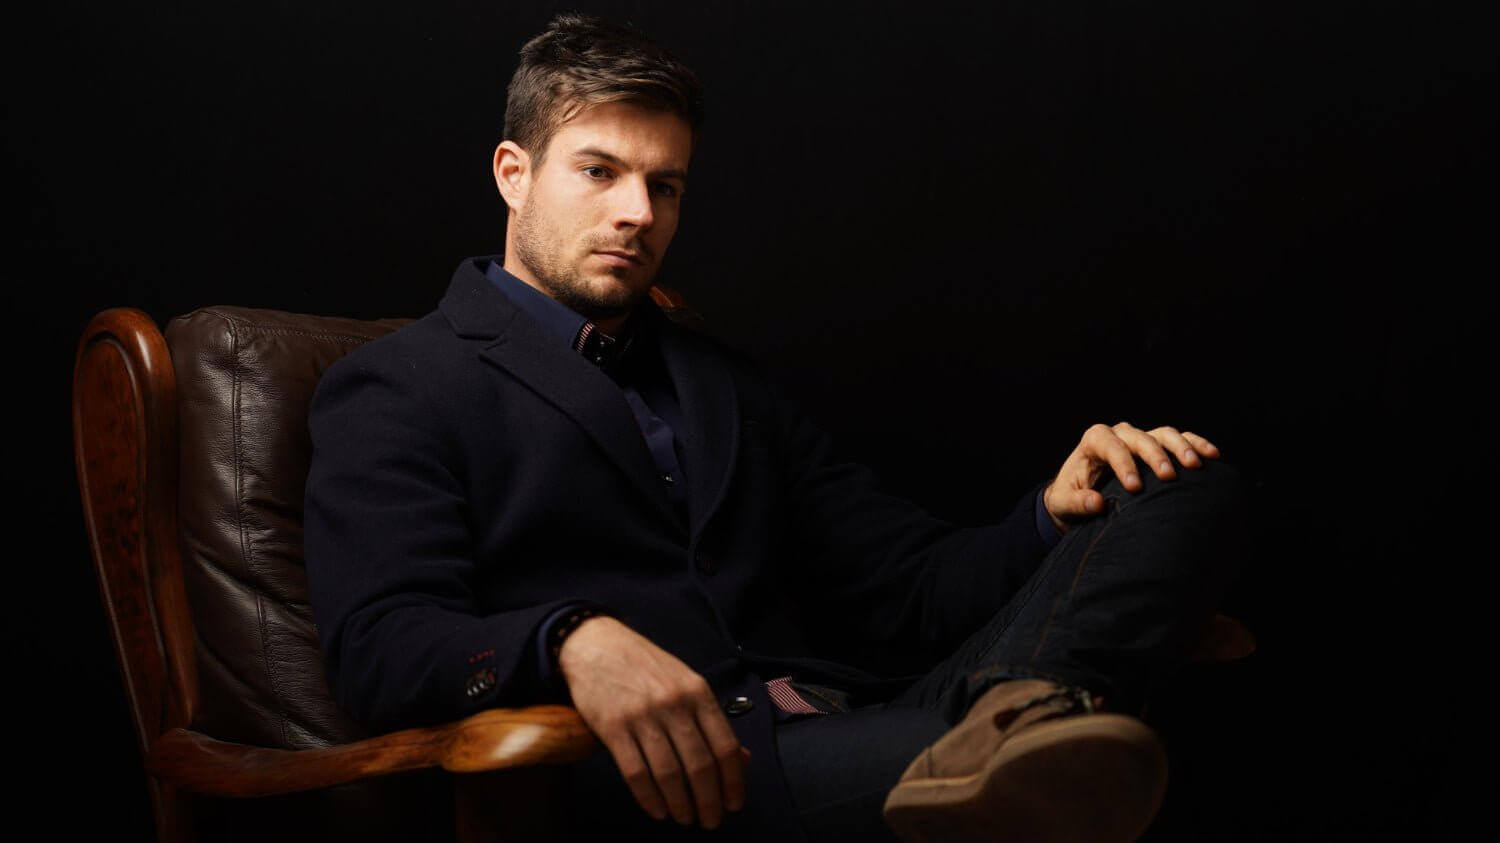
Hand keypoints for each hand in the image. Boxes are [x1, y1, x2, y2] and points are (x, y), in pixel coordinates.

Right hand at [557, 615, 749, 829]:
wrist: (595, 644)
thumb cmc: (645, 666)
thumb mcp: (686, 682)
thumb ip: (712, 721)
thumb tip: (741, 759)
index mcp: (698, 692)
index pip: (725, 746)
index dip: (733, 781)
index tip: (733, 804)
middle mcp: (674, 704)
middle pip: (700, 765)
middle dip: (708, 801)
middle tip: (710, 821)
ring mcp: (642, 716)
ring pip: (669, 774)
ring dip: (680, 804)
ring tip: (684, 818)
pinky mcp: (612, 728)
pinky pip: (635, 772)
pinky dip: (649, 798)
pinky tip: (657, 809)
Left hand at [1043, 423, 1219, 532]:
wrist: (1082, 496)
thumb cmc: (1071, 498)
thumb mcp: (1063, 503)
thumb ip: (1077, 503)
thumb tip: (1098, 503)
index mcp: (1094, 441)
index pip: (1111, 445)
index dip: (1123, 464)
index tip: (1135, 487)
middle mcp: (1119, 434)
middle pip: (1140, 437)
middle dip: (1155, 455)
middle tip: (1168, 476)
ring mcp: (1141, 439)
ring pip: (1164, 434)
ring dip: (1181, 447)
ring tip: (1195, 465)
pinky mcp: (1159, 447)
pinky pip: (1181, 439)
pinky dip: (1196, 444)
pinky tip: (1213, 456)